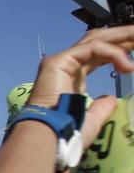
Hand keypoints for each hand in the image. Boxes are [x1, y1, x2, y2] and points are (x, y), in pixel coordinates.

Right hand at [28, 26, 133, 146]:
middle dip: (123, 36)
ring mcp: (61, 61)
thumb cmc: (65, 132)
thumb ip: (101, 108)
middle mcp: (66, 66)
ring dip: (121, 36)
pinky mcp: (59, 61)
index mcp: (73, 77)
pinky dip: (113, 53)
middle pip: (99, 41)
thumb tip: (110, 99)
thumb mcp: (91, 119)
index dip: (120, 50)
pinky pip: (93, 48)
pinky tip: (127, 67)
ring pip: (96, 39)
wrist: (48, 137)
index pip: (99, 55)